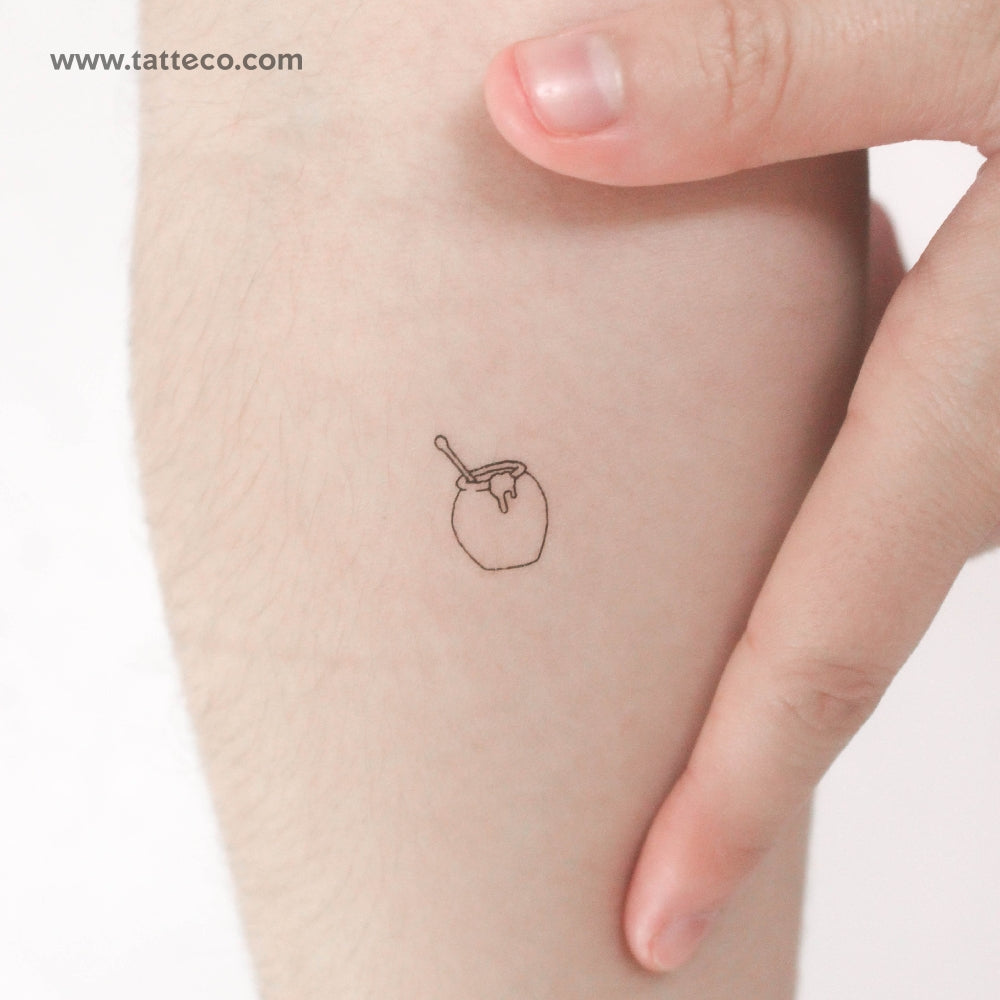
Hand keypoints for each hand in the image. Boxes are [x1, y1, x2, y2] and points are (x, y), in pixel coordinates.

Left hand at [484, 0, 999, 971]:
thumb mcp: (987, 34)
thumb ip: (767, 69)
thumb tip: (524, 100)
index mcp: (973, 412)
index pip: (817, 651)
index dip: (730, 801)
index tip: (650, 924)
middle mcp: (994, 450)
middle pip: (823, 621)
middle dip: (722, 719)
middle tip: (606, 791)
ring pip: (859, 536)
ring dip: (759, 587)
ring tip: (638, 626)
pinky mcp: (998, 373)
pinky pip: (892, 456)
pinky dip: (810, 470)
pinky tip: (759, 433)